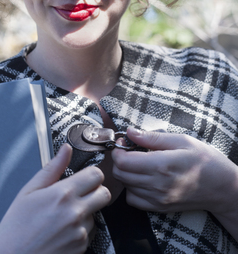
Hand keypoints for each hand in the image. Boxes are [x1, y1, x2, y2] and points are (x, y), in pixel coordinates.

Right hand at [0, 143, 110, 253]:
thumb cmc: (16, 227)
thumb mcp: (29, 191)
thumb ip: (52, 168)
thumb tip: (65, 150)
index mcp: (63, 194)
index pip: (96, 175)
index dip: (90, 174)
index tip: (83, 178)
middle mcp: (75, 213)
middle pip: (104, 193)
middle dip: (95, 191)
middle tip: (80, 194)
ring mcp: (80, 232)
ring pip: (97, 214)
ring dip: (86, 213)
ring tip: (64, 217)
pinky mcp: (81, 248)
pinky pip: (90, 233)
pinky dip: (81, 231)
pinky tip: (63, 231)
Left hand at [112, 127, 237, 220]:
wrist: (222, 187)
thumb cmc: (204, 159)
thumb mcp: (181, 140)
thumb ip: (152, 137)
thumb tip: (130, 131)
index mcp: (161, 165)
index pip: (123, 162)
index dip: (117, 150)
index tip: (123, 142)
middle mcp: (157, 185)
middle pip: (120, 174)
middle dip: (118, 160)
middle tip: (128, 150)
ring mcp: (158, 199)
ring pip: (125, 187)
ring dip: (125, 173)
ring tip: (137, 163)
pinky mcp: (159, 208)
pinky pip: (133, 200)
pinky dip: (132, 188)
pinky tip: (142, 178)